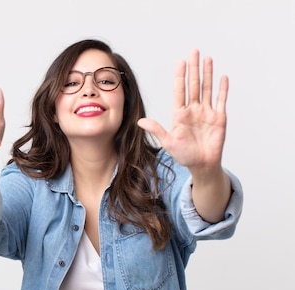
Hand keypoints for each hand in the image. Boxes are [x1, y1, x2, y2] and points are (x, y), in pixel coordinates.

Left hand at [138, 49, 228, 171]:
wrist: (202, 165)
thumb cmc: (184, 155)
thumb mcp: (168, 142)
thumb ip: (156, 129)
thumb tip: (140, 121)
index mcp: (180, 114)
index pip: (180, 90)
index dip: (180, 76)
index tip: (180, 62)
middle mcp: (194, 110)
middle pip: (194, 85)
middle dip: (194, 68)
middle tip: (194, 51)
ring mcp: (207, 112)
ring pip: (208, 89)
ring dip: (208, 74)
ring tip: (207, 58)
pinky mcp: (219, 118)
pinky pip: (221, 101)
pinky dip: (222, 89)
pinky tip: (222, 77)